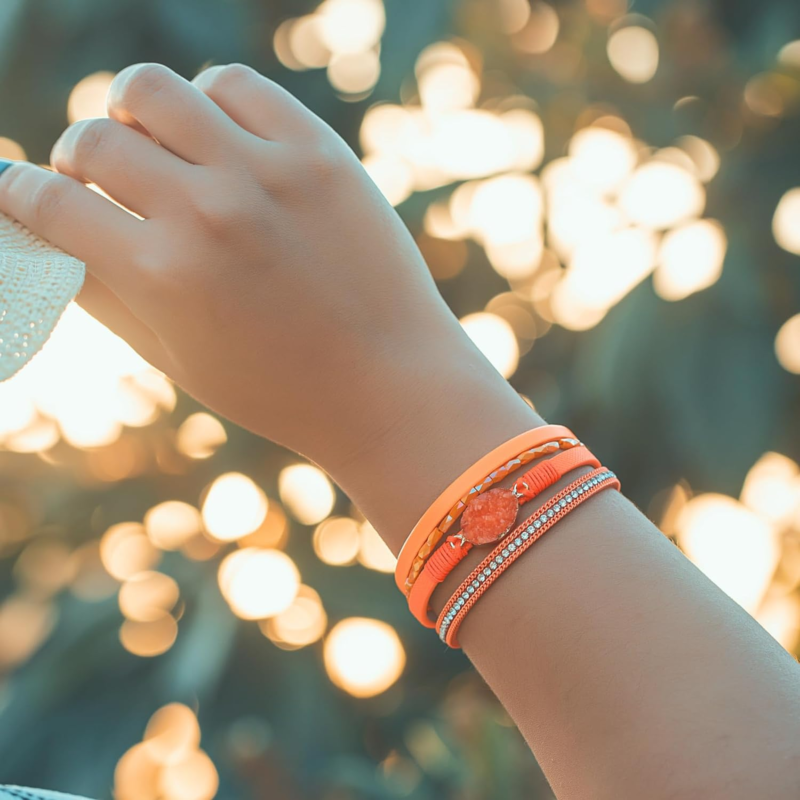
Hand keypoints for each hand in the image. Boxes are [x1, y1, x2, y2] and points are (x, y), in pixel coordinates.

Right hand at [0, 63, 537, 543]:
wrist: (391, 385)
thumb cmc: (280, 389)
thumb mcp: (178, 360)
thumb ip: (103, 293)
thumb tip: (47, 235)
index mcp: (161, 277)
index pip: (47, 205)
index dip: (17, 194)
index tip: (19, 192)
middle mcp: (207, 214)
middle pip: (92, 141)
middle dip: (76, 161)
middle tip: (100, 183)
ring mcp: (266, 174)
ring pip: (151, 88)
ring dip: (131, 112)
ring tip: (153, 143)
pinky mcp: (319, 154)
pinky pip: (236, 86)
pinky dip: (210, 102)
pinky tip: (219, 138)